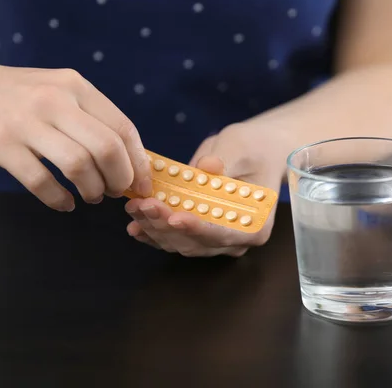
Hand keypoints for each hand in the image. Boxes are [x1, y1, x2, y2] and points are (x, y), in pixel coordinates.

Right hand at [0, 49, 150, 210]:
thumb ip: (91, 119)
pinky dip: (57, 198)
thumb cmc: (17, 98)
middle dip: (119, 179)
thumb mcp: (58, 92)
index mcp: (76, 86)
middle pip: (106, 148)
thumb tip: (130, 161)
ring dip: (91, 190)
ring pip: (78, 165)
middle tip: (115, 193)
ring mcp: (25, 120)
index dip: (138, 162)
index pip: (122, 128)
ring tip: (89, 197)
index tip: (142, 185)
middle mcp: (54, 99)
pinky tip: (63, 203)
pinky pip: (40, 180)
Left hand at [125, 123, 283, 256]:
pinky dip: (154, 233)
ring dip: (155, 228)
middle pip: (196, 242)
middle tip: (144, 205)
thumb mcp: (241, 147)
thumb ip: (225, 159)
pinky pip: (174, 239)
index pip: (223, 233)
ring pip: (181, 243)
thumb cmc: (253, 149)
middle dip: (166, 225)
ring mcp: (217, 241)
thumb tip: (208, 166)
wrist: (255, 152)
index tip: (175, 217)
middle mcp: (237, 240)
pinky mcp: (199, 234)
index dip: (197, 228)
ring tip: (135, 208)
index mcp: (256, 224)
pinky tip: (135, 224)